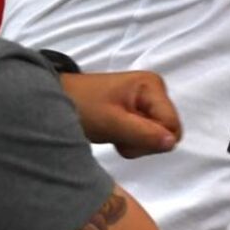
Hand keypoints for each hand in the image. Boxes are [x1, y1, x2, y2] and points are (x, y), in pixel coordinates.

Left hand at [60, 71, 181, 157]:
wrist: (58, 100)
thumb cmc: (83, 107)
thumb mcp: (112, 123)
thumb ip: (143, 134)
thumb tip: (172, 143)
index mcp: (152, 86)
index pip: (172, 125)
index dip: (152, 139)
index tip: (126, 137)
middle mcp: (155, 91)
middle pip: (167, 131)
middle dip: (144, 141)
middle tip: (118, 135)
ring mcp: (147, 101)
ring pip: (157, 136)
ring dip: (136, 143)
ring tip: (113, 133)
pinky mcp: (139, 110)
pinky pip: (147, 134)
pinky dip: (131, 140)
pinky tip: (114, 133)